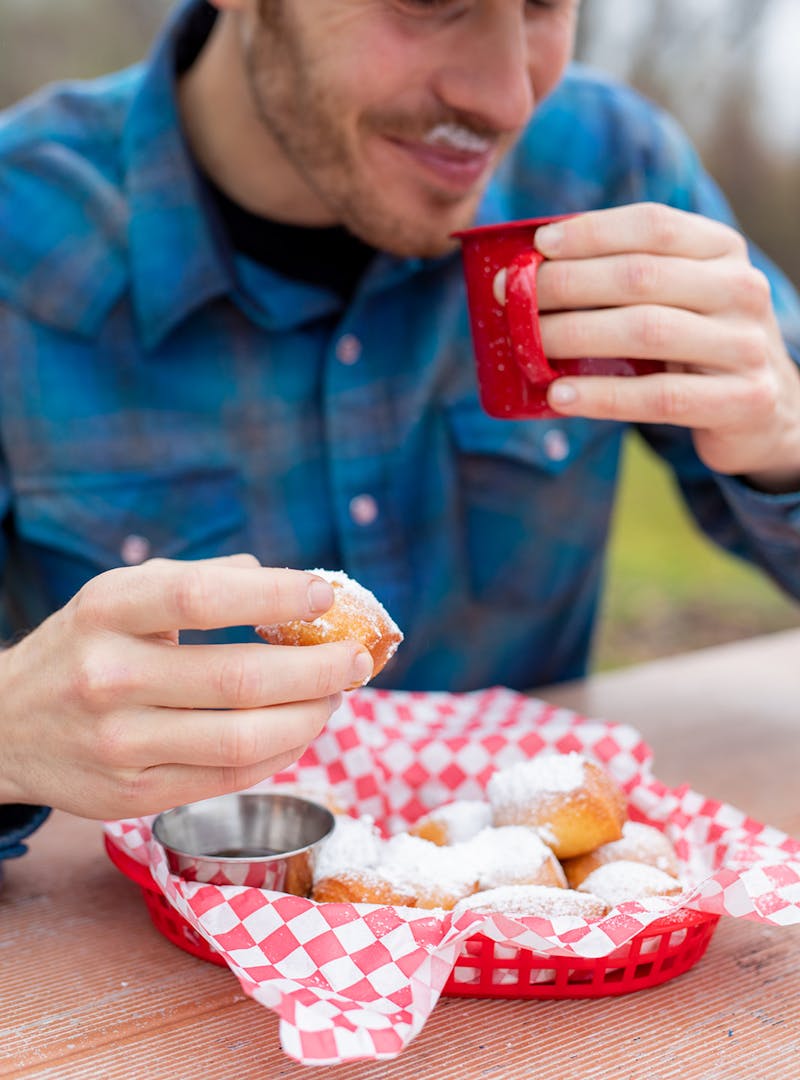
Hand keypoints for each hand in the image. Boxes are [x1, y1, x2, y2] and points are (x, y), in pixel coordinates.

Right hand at [0, 555, 372, 818]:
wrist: (6, 725)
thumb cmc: (85, 646)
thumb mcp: (122, 594)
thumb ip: (201, 581)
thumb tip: (289, 584)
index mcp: (108, 611)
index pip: (201, 598)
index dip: (275, 595)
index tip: (326, 595)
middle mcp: (110, 677)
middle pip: (239, 678)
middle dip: (318, 669)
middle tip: (357, 658)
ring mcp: (121, 744)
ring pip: (244, 739)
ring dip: (310, 717)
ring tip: (336, 695)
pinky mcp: (135, 795)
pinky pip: (230, 778)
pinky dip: (281, 753)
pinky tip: (301, 729)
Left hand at [533, 203, 799, 490]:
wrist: (765, 413)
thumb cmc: (695, 347)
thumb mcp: (676, 299)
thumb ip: (625, 279)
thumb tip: (531, 270)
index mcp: (722, 251)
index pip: (653, 225)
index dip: (591, 231)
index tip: (538, 246)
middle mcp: (741, 289)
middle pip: (640, 276)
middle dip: (566, 283)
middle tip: (511, 297)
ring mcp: (746, 345)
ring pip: (647, 331)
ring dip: (575, 335)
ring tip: (527, 344)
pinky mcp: (742, 400)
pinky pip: (659, 397)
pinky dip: (602, 396)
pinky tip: (560, 396)